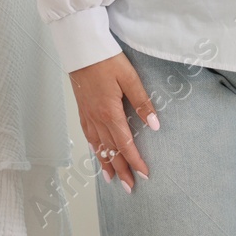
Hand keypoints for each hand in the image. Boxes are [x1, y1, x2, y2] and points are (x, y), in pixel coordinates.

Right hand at [69, 52, 159, 190]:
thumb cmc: (106, 59)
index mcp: (110, 112)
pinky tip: (97, 153)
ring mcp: (87, 114)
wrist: (81, 47)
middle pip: (110, 150)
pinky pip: (88, 135)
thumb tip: (154, 126)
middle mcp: (96, 118)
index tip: (144, 174)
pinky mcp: (82, 109)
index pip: (125, 144)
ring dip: (106, 164)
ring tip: (112, 179)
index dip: (135, 161)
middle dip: (121, 170)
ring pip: (97, 146)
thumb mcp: (129, 78)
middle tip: (129, 187)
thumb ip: (142, 102)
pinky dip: (94, 148)